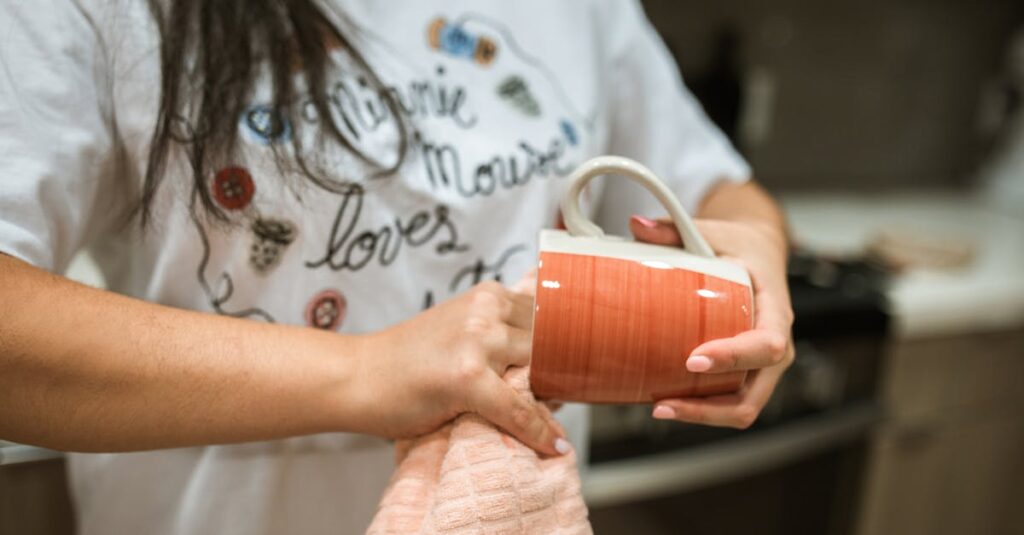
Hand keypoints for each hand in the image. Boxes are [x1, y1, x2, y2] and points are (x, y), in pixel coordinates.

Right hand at [358, 281, 568, 454]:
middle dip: (564, 373)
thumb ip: (501, 337)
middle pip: (552, 344)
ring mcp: (478, 341)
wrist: (357, 377)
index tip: (581, 367)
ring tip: (554, 419)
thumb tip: (555, 369)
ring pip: (541, 372)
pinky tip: (552, 445)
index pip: (551, 318)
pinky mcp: (468, 376)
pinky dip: (538, 431)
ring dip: (553, 400)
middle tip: (567, 398)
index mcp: (488, 296)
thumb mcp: (461, 332)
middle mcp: (487, 310)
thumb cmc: (407, 363)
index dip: (567, 347)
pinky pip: (518, 410)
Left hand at [630, 215, 794, 428]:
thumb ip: (675, 229)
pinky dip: (703, 410)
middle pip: (755, 392)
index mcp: (777, 308)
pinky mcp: (747, 374)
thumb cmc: (738, 246)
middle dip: (711, 407)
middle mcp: (778, 344)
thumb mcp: (713, 230)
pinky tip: (667, 403)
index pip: (766, 344)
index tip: (692, 360)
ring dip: (703, 416)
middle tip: (664, 403)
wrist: (759, 253)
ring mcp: (764, 366)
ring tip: (659, 409)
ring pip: (743, 407)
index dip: (733, 357)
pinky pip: (731, 402)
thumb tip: (635, 225)